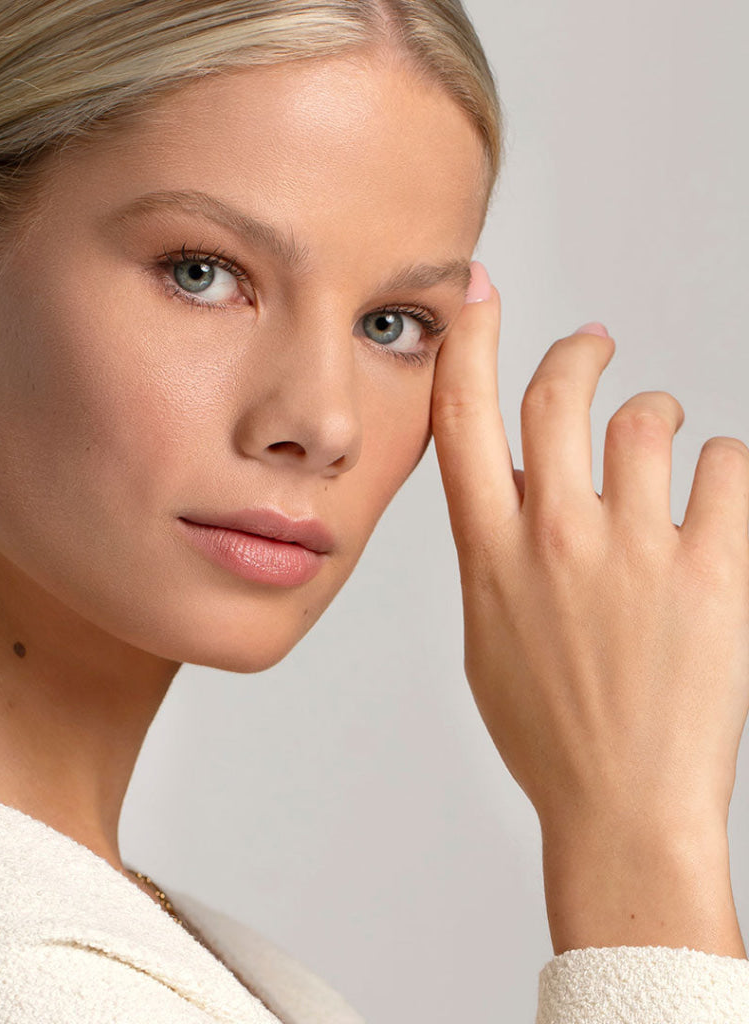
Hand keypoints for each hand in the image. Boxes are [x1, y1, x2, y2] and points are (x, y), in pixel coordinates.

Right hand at [430, 263, 748, 955]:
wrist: (622, 807)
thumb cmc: (549, 730)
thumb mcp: (488, 632)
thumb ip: (493, 551)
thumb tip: (517, 485)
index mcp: (490, 552)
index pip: (464, 417)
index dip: (468, 340)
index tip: (478, 294)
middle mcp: (555, 537)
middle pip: (558, 393)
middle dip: (577, 355)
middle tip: (594, 347)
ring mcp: (634, 551)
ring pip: (648, 420)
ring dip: (656, 418)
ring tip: (665, 443)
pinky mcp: (713, 572)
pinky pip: (730, 467)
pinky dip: (726, 468)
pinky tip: (717, 494)